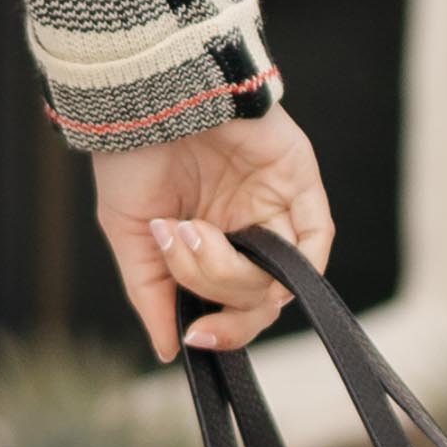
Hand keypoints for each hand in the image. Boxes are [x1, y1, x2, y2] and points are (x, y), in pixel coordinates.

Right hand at [89, 112, 334, 365]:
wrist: (146, 96)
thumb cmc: (130, 155)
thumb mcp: (130, 234)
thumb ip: (152, 294)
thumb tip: (169, 350)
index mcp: (206, 243)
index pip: (229, 307)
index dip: (219, 331)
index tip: (192, 335)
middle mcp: (243, 229)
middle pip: (255, 299)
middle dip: (216, 289)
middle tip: (178, 253)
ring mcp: (273, 205)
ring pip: (278, 276)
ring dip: (231, 270)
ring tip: (190, 231)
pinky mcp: (297, 179)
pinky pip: (317, 237)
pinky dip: (297, 261)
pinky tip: (250, 248)